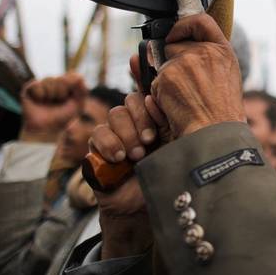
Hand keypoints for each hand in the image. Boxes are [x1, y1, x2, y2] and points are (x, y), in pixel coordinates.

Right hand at [19, 73, 86, 141]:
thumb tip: (79, 77)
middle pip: (61, 79)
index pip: (72, 77)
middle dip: (61, 93)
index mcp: (68, 85)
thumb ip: (82, 90)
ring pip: (49, 80)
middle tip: (57, 102)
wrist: (44, 129)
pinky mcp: (30, 88)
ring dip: (51, 94)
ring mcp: (42, 85)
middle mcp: (55, 83)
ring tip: (47, 102)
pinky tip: (39, 101)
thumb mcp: (78, 105)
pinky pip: (38, 85)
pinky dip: (40, 94)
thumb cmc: (62, 118)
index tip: (69, 97)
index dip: (71, 87)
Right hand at [88, 62, 168, 258]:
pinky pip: (98, 132)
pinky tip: (119, 158)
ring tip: (137, 156)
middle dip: (142, 118)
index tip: (137, 65)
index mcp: (158, 118)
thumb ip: (170, 120)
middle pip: (132, 99)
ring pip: (116, 113)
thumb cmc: (168, 178)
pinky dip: (109, 143)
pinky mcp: (99, 148)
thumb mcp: (177, 146)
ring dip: (127, 133)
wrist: (146, 210)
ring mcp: (116, 133)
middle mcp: (136, 122)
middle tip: (150, 140)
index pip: (148, 89)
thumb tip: (157, 96)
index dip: (140, 73)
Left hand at [151, 13, 243, 138]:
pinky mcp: (169, 74)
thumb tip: (161, 47)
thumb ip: (201, 61)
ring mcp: (186, 61)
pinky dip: (158, 97)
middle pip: (174, 47)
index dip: (183, 26)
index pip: (201, 22)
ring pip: (162, 67)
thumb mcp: (222, 81)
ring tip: (183, 104)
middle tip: (183, 89)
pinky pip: (153, 83)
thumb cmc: (220, 117)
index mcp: (223, 52)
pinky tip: (174, 108)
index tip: (174, 36)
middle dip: (171, 64)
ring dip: (165, 84)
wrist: (216, 136)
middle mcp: (205, 51)